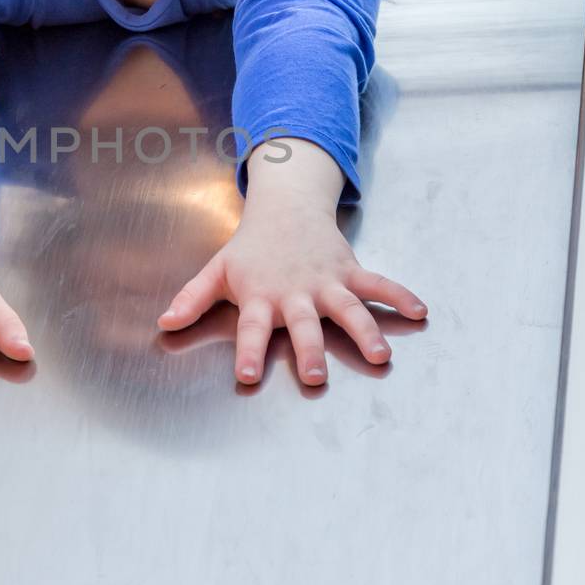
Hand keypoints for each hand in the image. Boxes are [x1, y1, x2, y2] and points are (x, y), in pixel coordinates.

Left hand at [157, 202, 426, 386]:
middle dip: (309, 350)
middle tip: (314, 376)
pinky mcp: (350, 272)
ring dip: (364, 330)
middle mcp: (295, 292)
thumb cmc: (250, 249)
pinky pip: (379, 285)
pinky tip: (420, 312)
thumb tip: (164, 322)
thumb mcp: (218, 271)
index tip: (248, 375)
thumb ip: (193, 298)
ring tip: (379, 355)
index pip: (252, 328)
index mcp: (261, 296)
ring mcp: (326, 282)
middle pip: (303, 324)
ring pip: (347, 309)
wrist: (285, 208)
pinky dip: (400, 296)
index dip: (249, 351)